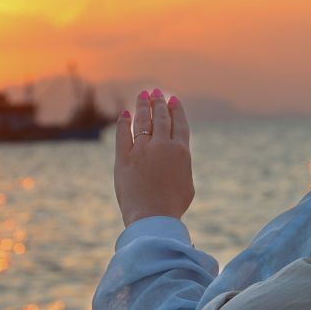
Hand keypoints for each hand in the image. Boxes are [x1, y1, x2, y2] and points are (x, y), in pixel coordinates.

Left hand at [114, 90, 194, 226]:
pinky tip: (125, 114)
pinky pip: (123, 134)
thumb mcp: (187, 185)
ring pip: (143, 121)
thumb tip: (176, 158)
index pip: (179, 124)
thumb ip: (182, 167)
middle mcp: (162, 146)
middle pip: (161, 118)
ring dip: (143, 106)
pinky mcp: (124, 157)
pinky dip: (124, 122)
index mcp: (181, 152)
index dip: (176, 110)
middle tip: (156, 93)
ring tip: (143, 95)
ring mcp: (142, 150)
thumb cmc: (172, 206)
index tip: (173, 100)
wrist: (152, 217)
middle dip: (159, 102)